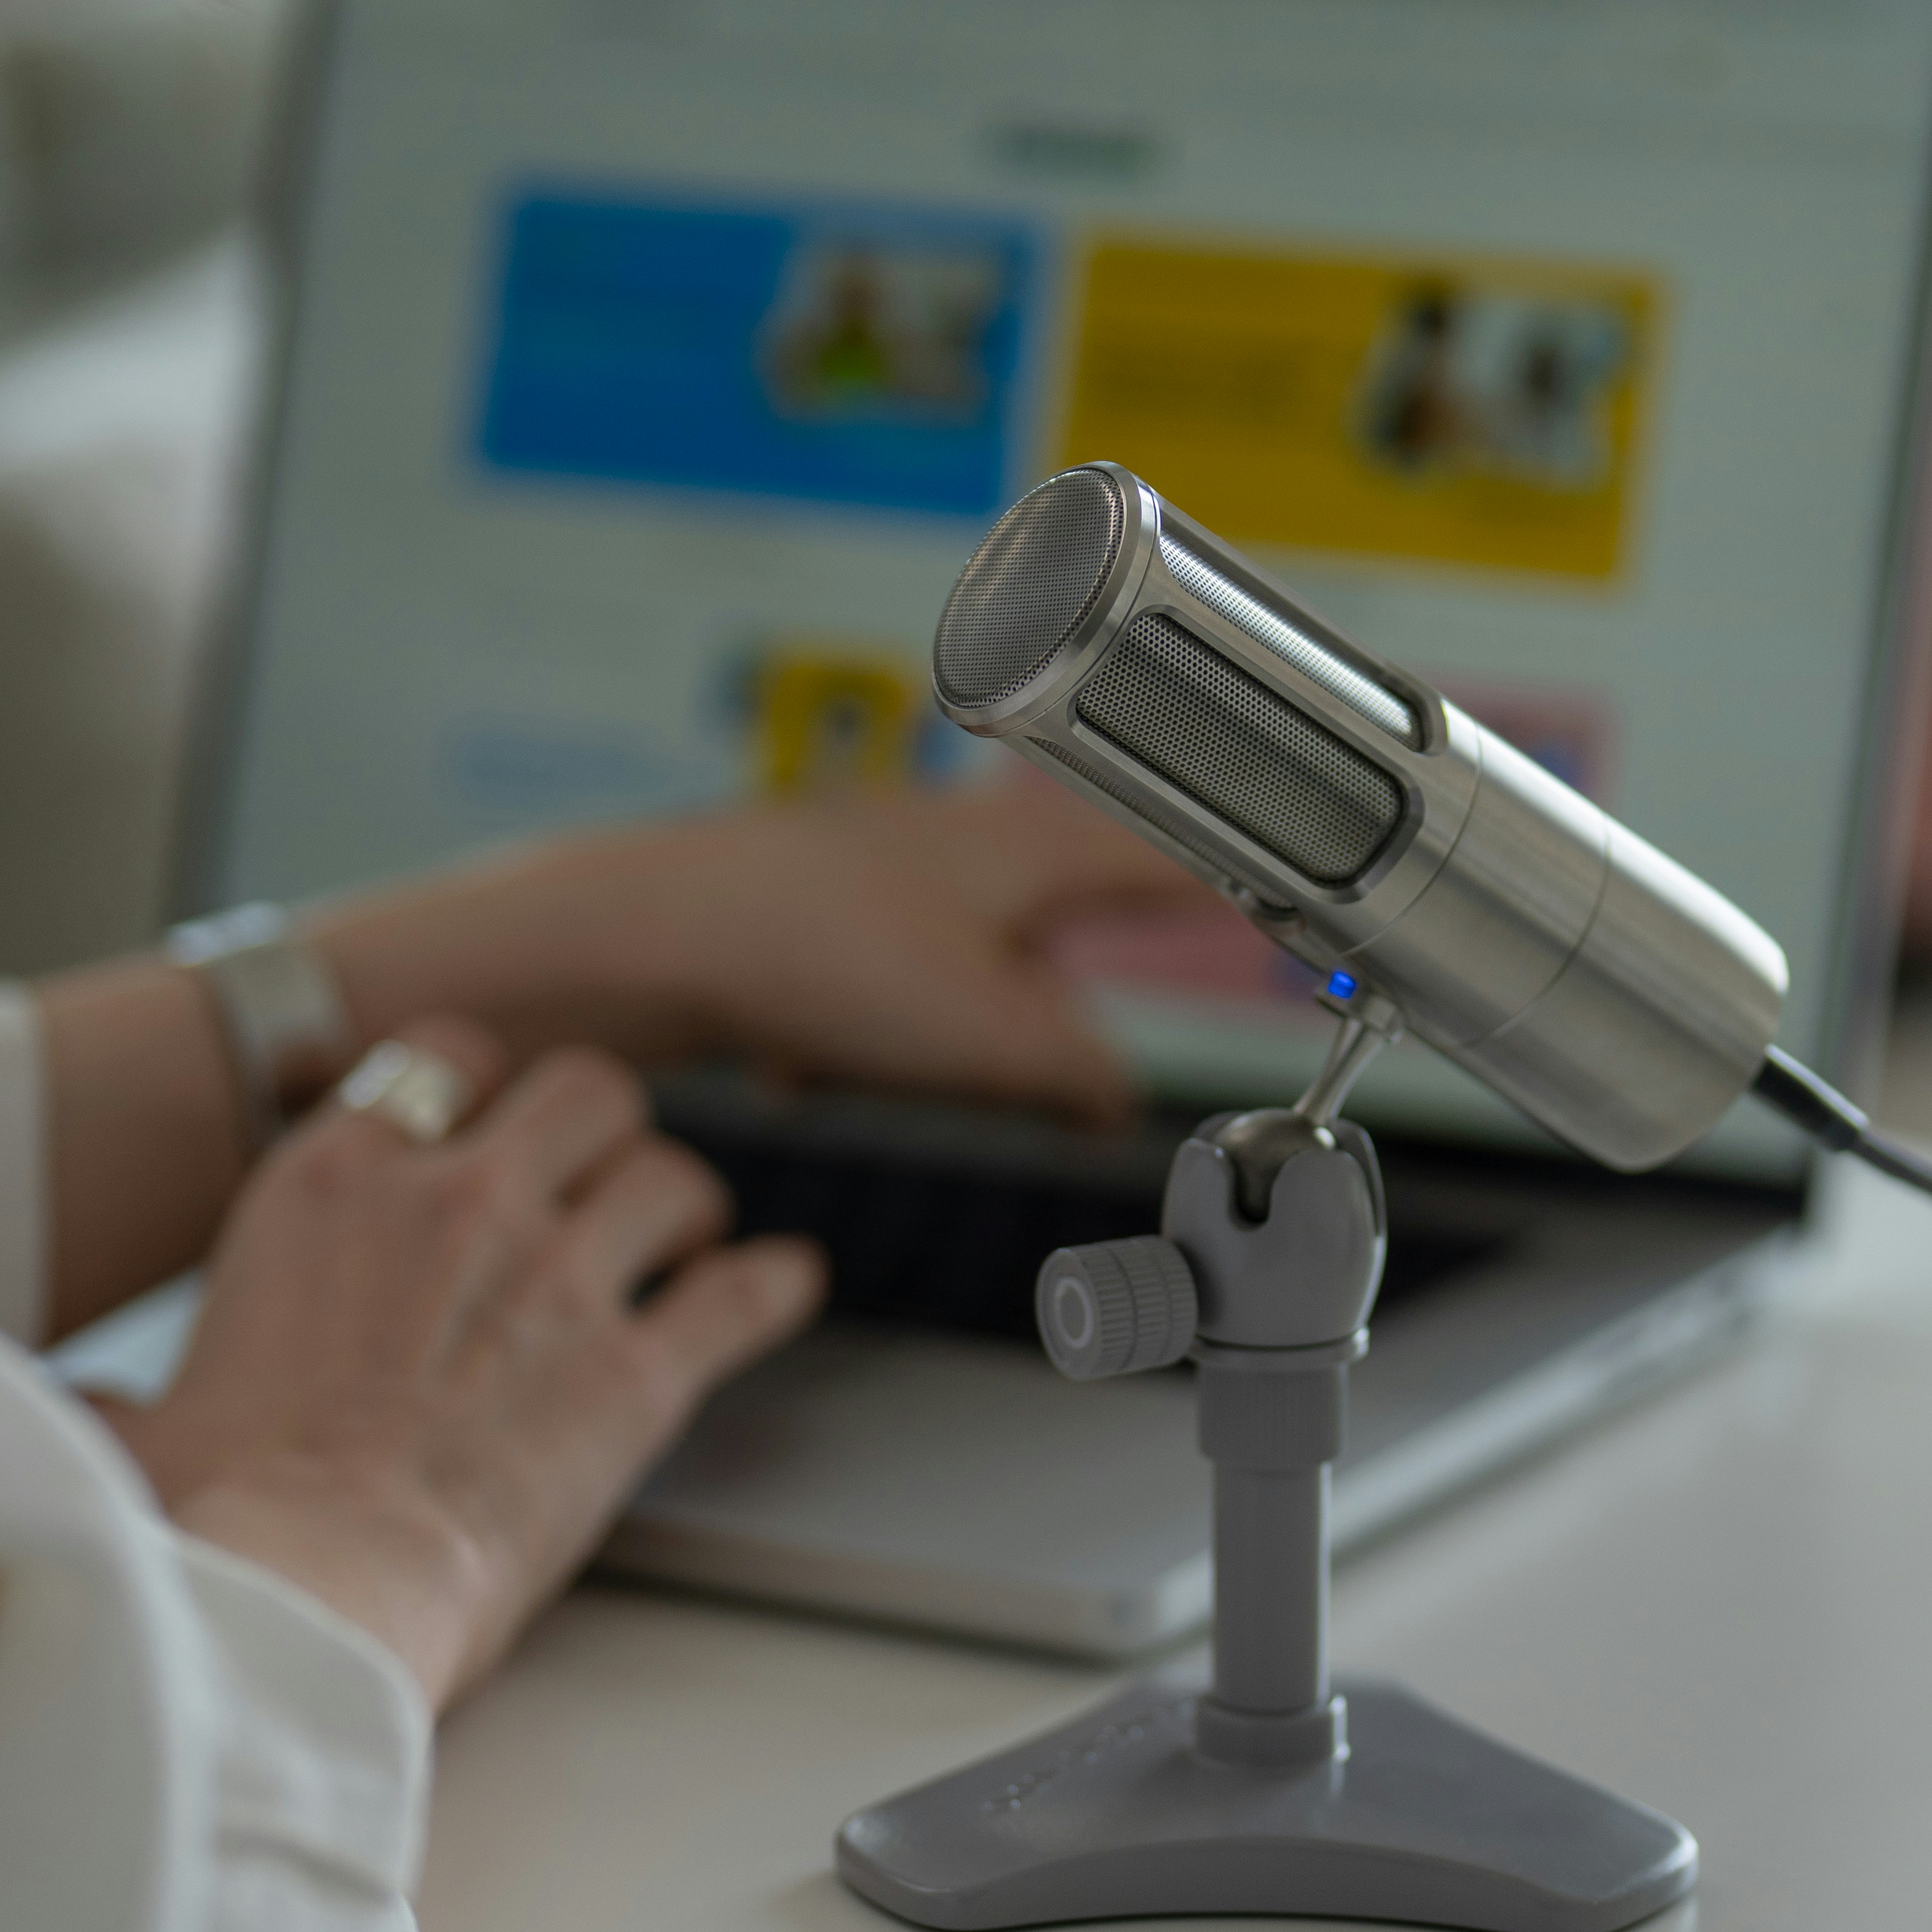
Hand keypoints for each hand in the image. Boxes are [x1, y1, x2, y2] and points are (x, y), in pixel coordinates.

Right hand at [111, 1023, 826, 1706]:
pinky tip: (783, 1288)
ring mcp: (557, 1276)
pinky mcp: (634, 1372)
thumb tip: (41, 1409)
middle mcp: (456, 1201)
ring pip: (671, 1176)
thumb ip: (103, 1392)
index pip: (438, 1058)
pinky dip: (770, 1288)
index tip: (493, 1117)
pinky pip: (740, 1294)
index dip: (481, 1082)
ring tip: (689, 1242)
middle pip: (585, 1091)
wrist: (310, 1583)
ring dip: (685, 1208)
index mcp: (332, 1186)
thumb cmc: (215, 1513)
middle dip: (605, 1130)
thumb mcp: (131, 1422)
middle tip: (607, 1181)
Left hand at [316, 778, 1209, 1135]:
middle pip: (1060, 928)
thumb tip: (1114, 1096)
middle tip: (1038, 1080)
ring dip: (941, 1036)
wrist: (642, 936)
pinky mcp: (814, 907)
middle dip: (1041, 1018)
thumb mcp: (987, 1034)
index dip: (1235, 901)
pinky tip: (809, 1062)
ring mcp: (883, 864)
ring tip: (879, 1065)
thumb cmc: (810, 951)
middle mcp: (962, 835)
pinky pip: (879, 992)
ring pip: (964, 968)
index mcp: (1030, 843)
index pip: (1172, 860)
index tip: (1289, 925)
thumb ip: (1077, 1070)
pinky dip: (862, 1037)